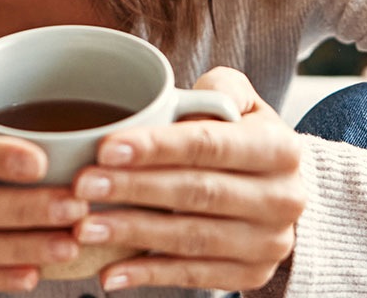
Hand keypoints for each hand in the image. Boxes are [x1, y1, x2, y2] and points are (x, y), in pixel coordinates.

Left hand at [70, 66, 306, 292]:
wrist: (280, 195)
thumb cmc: (244, 141)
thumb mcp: (244, 104)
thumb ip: (219, 88)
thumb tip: (187, 98)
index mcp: (281, 148)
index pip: (211, 145)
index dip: (157, 147)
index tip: (107, 148)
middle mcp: (283, 198)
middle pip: (197, 192)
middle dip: (134, 189)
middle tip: (83, 185)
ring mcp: (269, 243)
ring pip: (191, 239)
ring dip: (133, 233)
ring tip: (85, 227)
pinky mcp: (250, 276)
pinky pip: (193, 277)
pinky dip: (147, 276)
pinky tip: (109, 272)